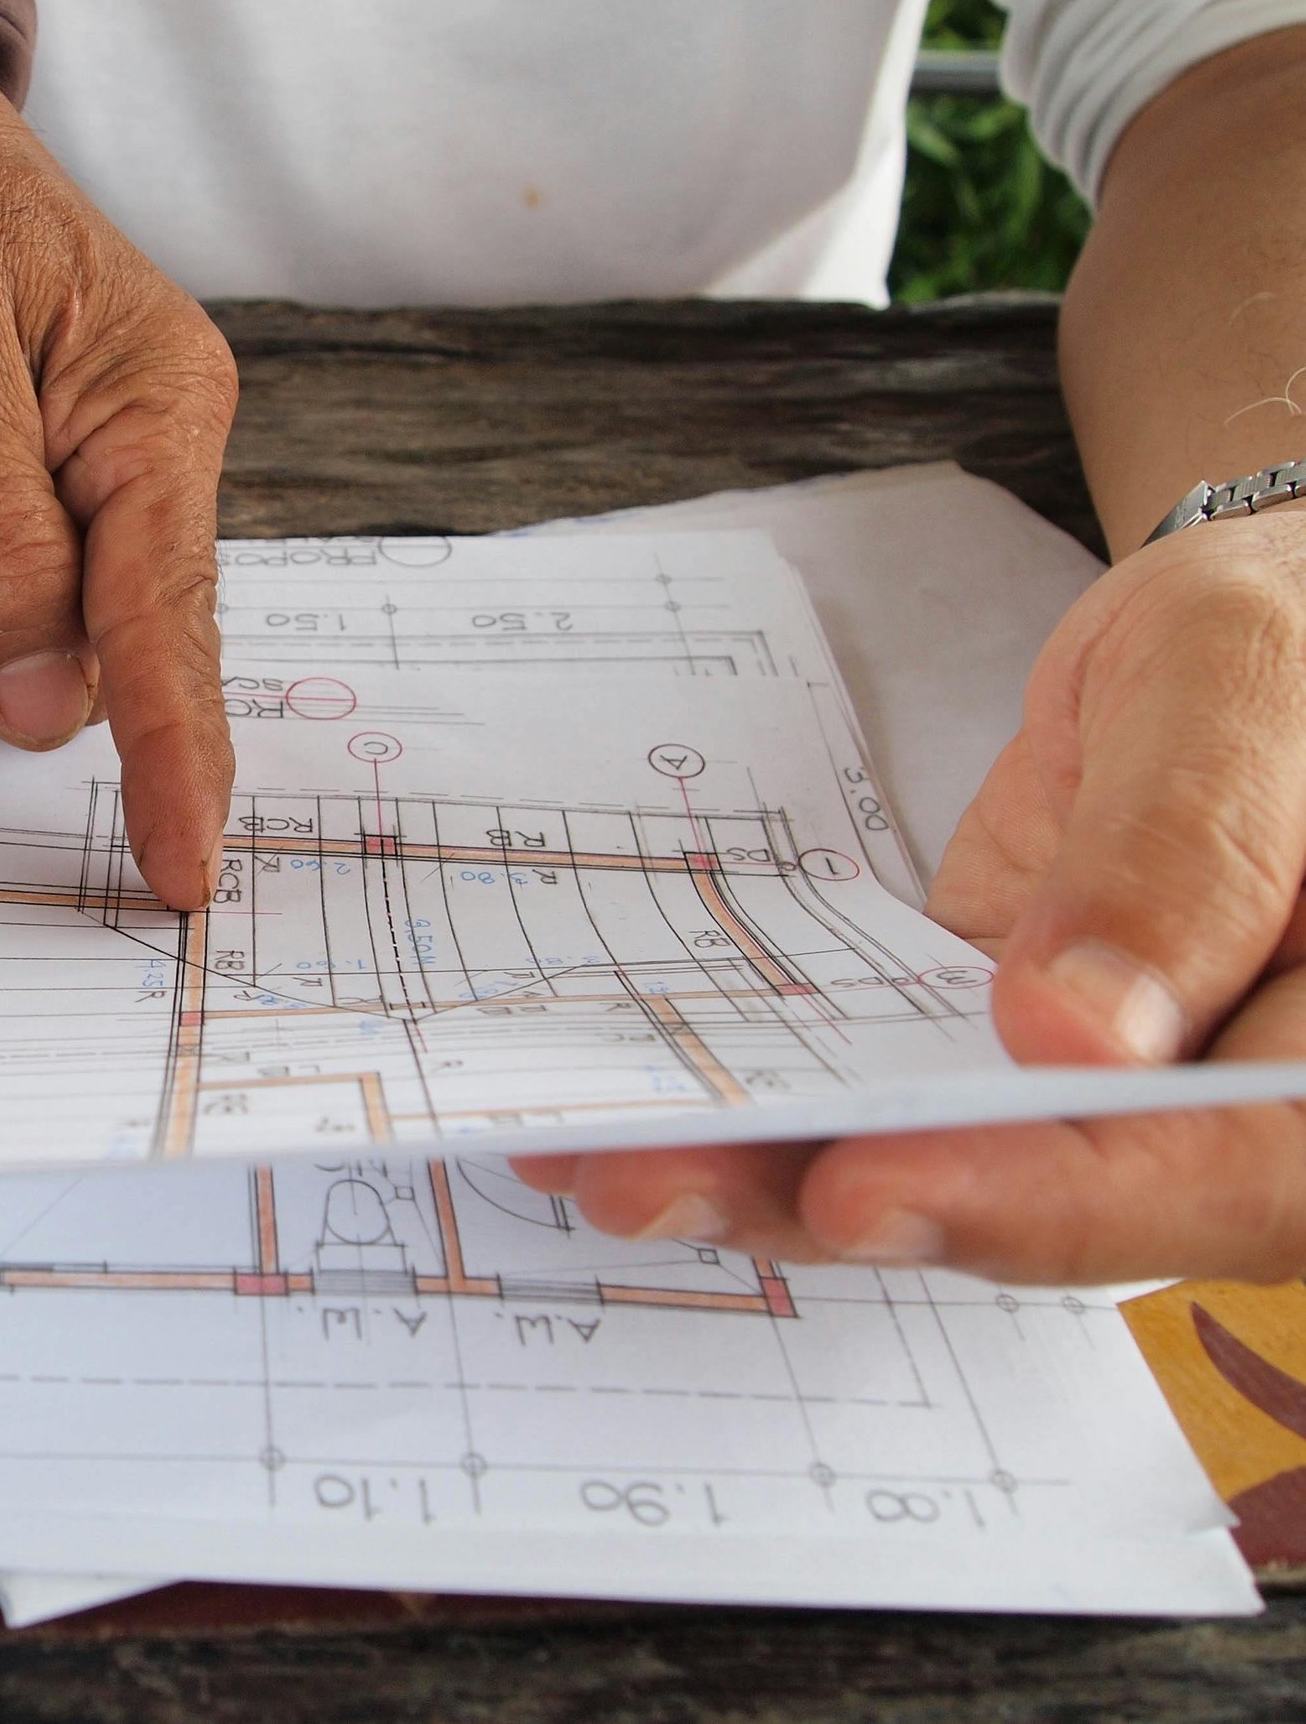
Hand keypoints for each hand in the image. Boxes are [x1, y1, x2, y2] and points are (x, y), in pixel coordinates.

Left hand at [512, 509, 1305, 1284]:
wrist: (1274, 640)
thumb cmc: (1295, 647)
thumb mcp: (1249, 702)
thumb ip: (1186, 860)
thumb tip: (1077, 1042)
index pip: (1205, 1173)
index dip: (1030, 1200)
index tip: (862, 1187)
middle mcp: (1222, 1114)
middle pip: (1041, 1199)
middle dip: (829, 1196)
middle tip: (644, 1180)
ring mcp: (1103, 1086)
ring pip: (944, 1156)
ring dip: (769, 1160)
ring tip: (603, 1157)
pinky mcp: (1003, 1041)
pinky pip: (892, 1078)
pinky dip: (775, 1087)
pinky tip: (649, 1088)